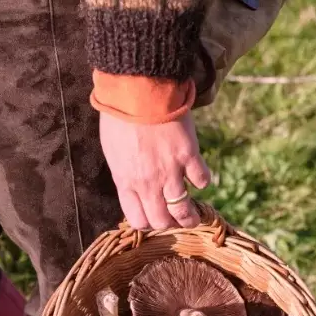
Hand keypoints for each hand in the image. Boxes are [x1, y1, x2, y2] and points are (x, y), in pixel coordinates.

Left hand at [99, 111, 210, 229]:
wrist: (137, 90)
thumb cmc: (120, 118)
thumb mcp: (113, 153)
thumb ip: (125, 174)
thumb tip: (134, 188)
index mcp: (126, 182)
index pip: (138, 220)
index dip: (148, 223)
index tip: (154, 218)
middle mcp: (148, 182)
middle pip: (162, 220)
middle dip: (170, 225)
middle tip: (176, 221)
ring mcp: (170, 170)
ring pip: (183, 208)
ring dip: (190, 217)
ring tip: (195, 217)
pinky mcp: (189, 155)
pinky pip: (201, 179)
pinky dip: (202, 181)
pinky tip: (199, 177)